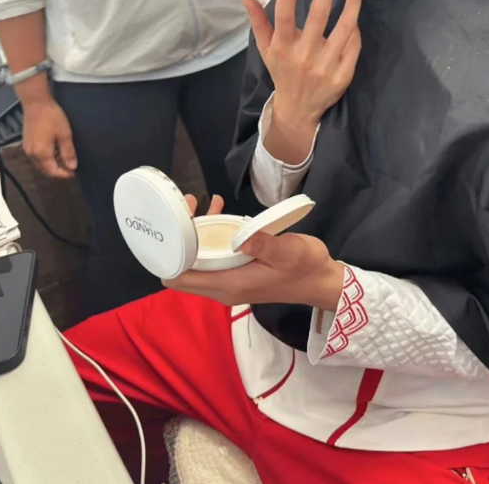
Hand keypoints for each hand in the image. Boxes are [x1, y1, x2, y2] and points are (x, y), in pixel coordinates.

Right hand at [23, 99, 77, 178]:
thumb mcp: (64, 134)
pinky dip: (44, 159)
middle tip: (69, 168)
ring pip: (39, 164)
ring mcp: (27, 148)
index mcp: (42, 153)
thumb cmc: (52, 117)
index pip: (53, 171)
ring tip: (63, 161)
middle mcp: (32, 154)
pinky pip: (35, 157)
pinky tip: (53, 152)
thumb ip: (68, 152)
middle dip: (57, 171)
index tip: (74, 173)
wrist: (36, 103)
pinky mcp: (26, 142)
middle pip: (45, 170)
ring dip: (50, 165)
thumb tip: (72, 167)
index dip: (64, 174)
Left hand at [164, 194, 344, 311]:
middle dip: (177, 238)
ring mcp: (228, 281)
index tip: (170, 227)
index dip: (167, 255)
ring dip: (193, 233)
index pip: (180, 278)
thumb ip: (265, 245)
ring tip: (201, 202)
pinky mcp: (235, 273)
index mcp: (230, 284)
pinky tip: (220, 210)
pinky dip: (209, 235)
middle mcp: (222, 287)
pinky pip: (212, 256)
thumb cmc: (306, 267)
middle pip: (182, 267)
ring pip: (196, 260)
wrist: (321, 281)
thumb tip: (241, 240)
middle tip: (186, 206)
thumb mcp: (290, 252)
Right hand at [243, 0, 362, 129]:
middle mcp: (304, 56)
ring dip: (352, 5)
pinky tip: (355, 16)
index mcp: (282, 47)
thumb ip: (258, 23)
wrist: (298, 109)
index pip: (284, 13)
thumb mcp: (266, 50)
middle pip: (318, 16)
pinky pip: (353, 47)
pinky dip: (355, 30)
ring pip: (343, 29)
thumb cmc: (282, 72)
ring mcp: (325, 67)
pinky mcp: (342, 76)